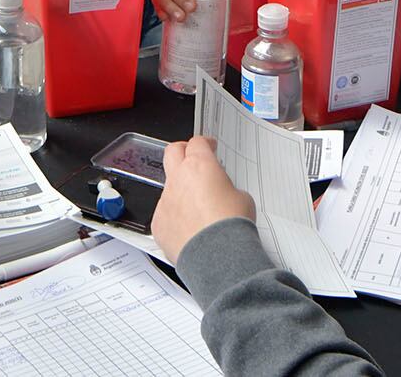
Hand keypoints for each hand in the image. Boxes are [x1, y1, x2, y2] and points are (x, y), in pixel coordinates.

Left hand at [152, 138, 255, 262]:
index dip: (204, 144)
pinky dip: (175, 217)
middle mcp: (178, 179)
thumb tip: (222, 193)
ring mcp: (165, 200)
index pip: (197, 143)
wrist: (217, 257)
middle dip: (182, 152)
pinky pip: (165, 213)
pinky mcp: (158, 222)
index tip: (208, 147)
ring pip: (169, 187)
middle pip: (172, 152)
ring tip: (198, 209)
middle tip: (191, 158)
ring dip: (180, 191)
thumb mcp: (242, 198)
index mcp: (200, 167)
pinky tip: (190, 230)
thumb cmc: (231, 227)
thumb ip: (226, 188)